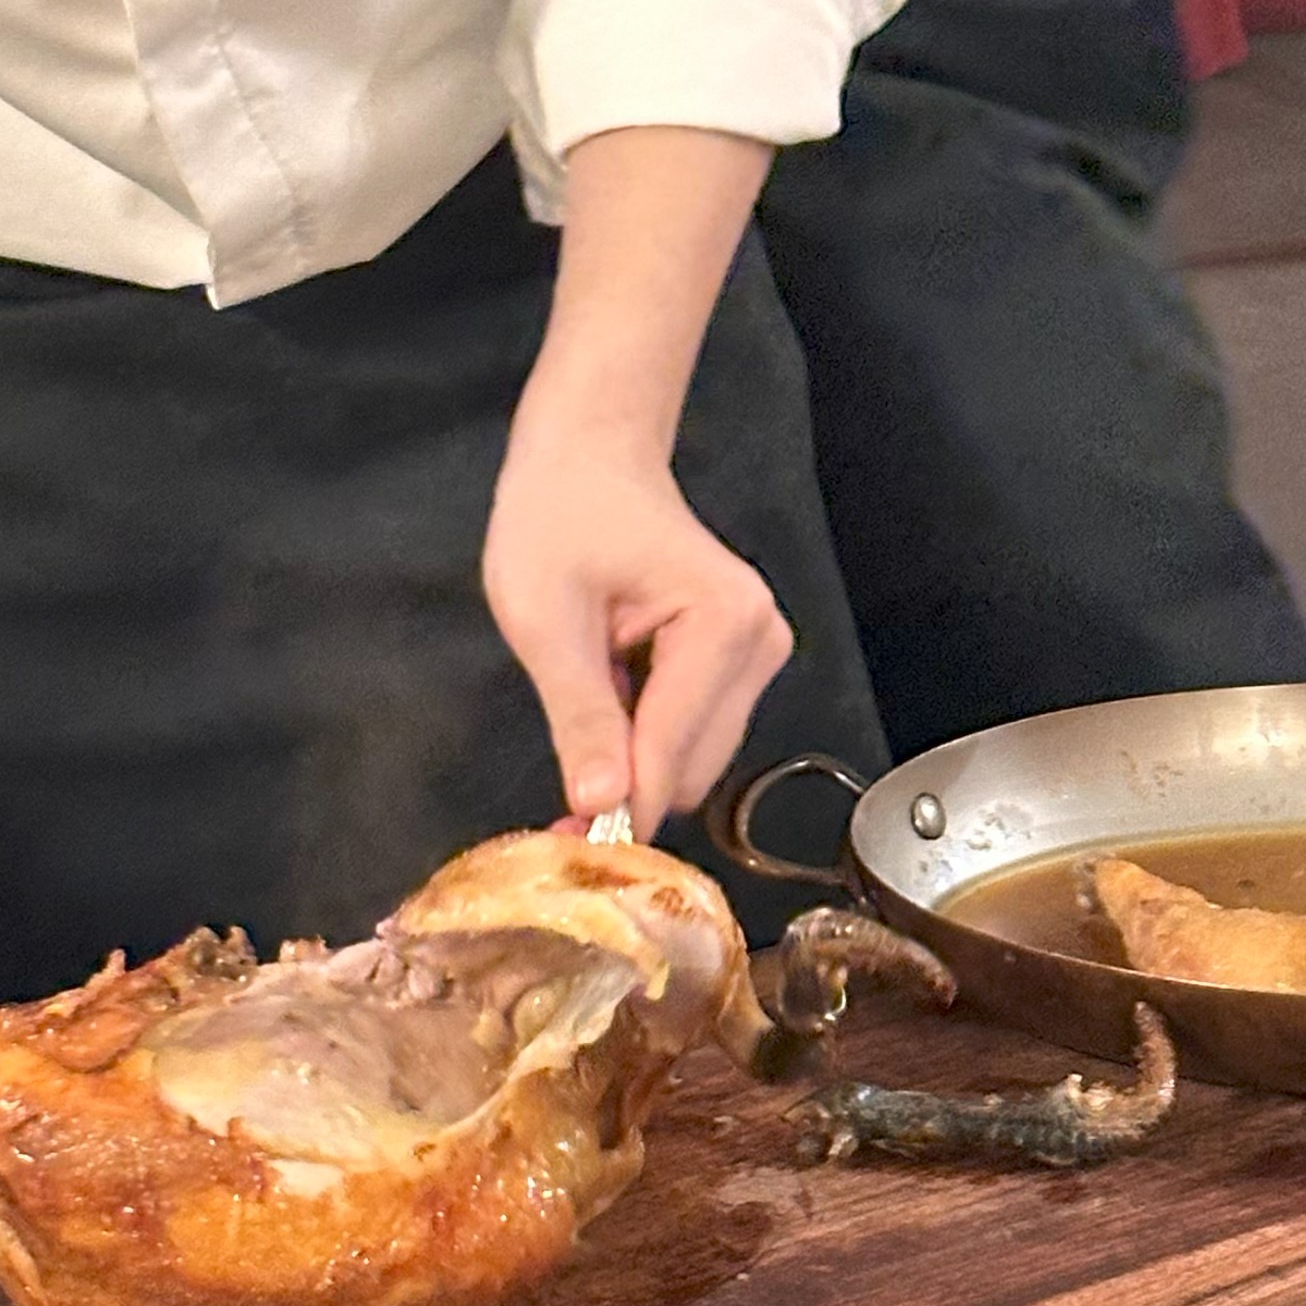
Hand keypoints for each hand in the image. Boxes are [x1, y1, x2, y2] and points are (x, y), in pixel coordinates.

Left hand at [483, 410, 792, 837]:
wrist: (588, 459)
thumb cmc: (559, 516)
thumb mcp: (544, 616)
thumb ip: (579, 714)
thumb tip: (600, 803)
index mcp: (723, 622)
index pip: (673, 750)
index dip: (619, 807)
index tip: (569, 845)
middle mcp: (760, 641)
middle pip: (696, 766)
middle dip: (630, 785)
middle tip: (561, 784)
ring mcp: (760, 652)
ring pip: (698, 758)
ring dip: (639, 757)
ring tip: (587, 698)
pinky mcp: (745, 662)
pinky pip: (697, 732)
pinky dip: (651, 736)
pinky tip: (614, 690)